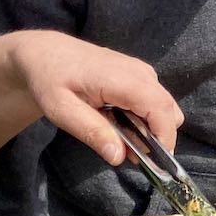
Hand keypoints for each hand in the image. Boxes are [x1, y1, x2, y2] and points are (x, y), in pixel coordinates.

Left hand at [0, 33, 184, 162]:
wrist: (45, 53)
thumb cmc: (49, 80)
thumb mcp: (60, 110)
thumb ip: (91, 132)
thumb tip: (119, 157)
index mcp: (123, 79)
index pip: (160, 109)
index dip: (164, 137)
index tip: (155, 163)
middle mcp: (141, 72)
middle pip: (169, 110)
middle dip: (158, 136)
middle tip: (131, 154)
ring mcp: (143, 71)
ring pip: (165, 106)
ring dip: (152, 127)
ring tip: (122, 137)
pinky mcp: (141, 73)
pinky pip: (156, 100)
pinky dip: (146, 116)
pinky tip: (121, 121)